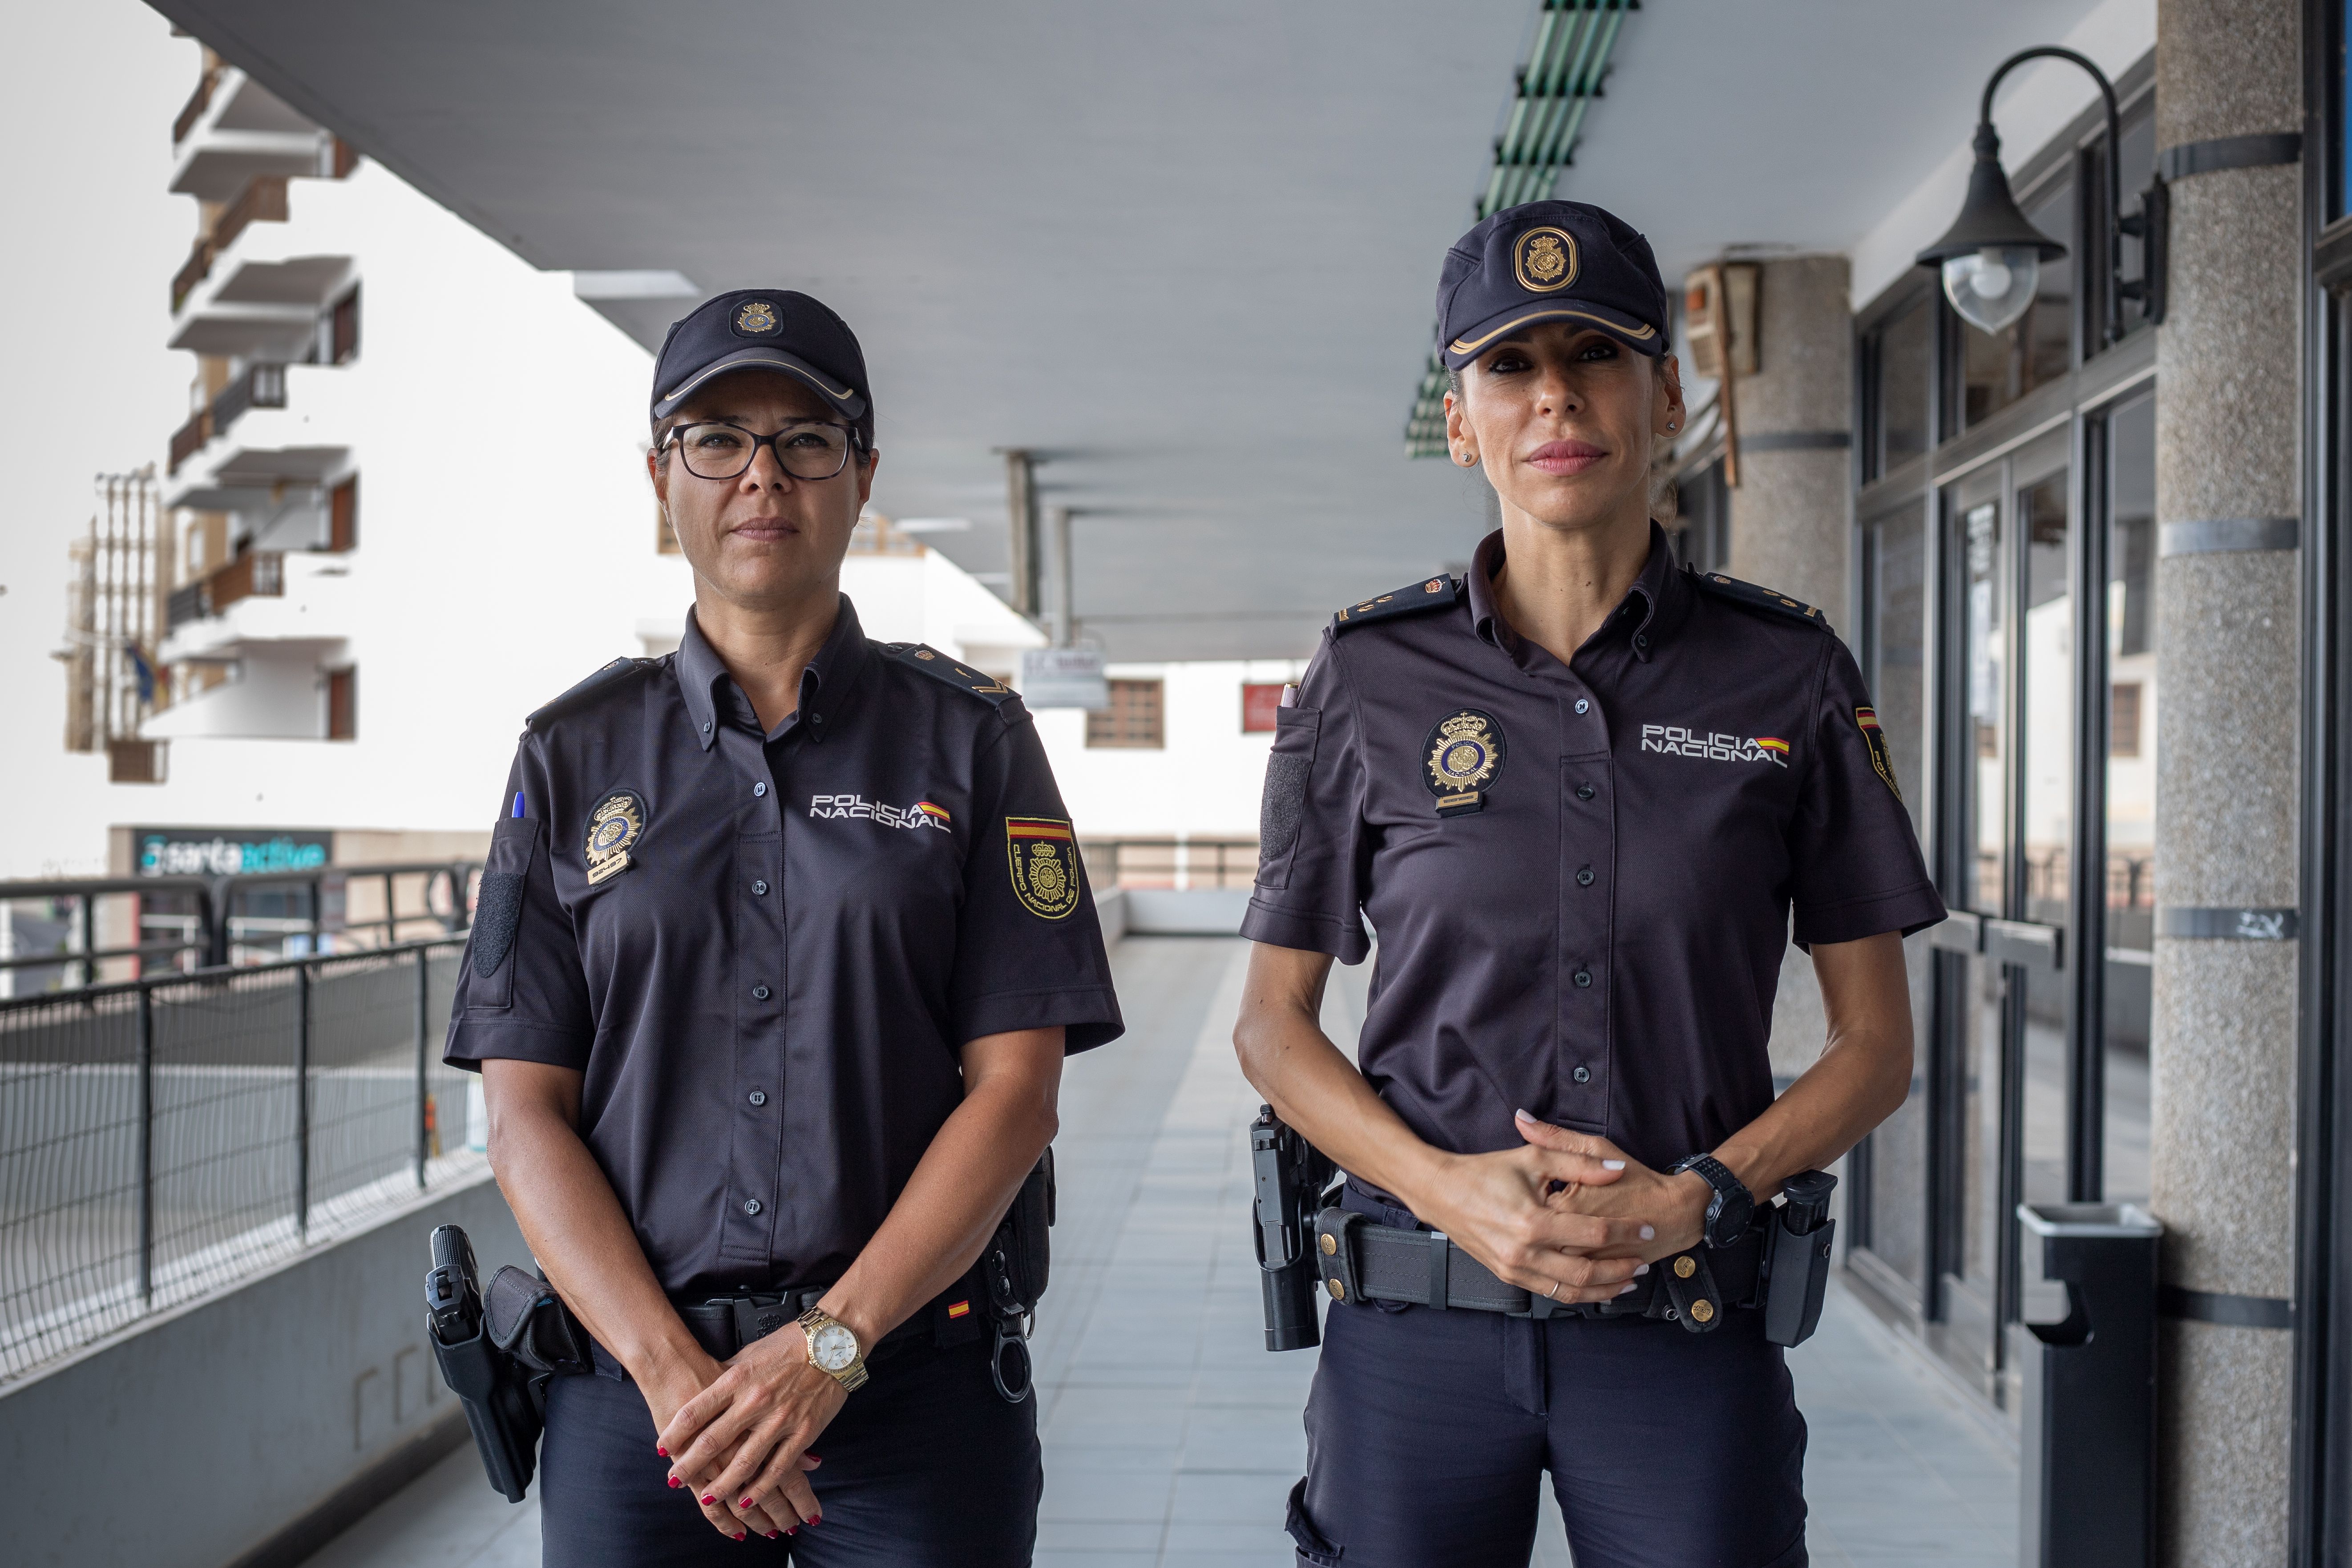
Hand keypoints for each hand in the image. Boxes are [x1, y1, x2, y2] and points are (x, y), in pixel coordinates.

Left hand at [640, 1348, 814, 1539]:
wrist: (833, 1341)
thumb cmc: (788, 1345)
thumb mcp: (749, 1355)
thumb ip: (727, 1378)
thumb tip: (702, 1397)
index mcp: (737, 1379)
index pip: (696, 1411)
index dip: (675, 1433)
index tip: (662, 1448)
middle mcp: (755, 1401)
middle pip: (713, 1441)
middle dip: (689, 1465)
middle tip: (673, 1480)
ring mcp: (781, 1419)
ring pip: (744, 1462)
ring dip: (722, 1485)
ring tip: (706, 1497)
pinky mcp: (804, 1432)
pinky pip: (778, 1468)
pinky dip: (761, 1487)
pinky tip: (747, 1499)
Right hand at [1403, 1114, 1652, 1303]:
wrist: (1439, 1192)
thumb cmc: (1484, 1172)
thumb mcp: (1532, 1160)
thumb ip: (1578, 1163)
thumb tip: (1616, 1168)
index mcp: (1532, 1222)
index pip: (1594, 1234)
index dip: (1626, 1232)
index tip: (1648, 1227)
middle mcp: (1524, 1252)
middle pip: (1587, 1273)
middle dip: (1621, 1269)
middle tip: (1644, 1260)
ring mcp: (1514, 1269)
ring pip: (1570, 1292)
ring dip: (1604, 1289)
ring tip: (1628, 1280)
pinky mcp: (1508, 1276)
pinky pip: (1550, 1292)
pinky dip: (1577, 1293)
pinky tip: (1595, 1285)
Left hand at [1513, 1112, 1710, 1259]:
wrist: (1676, 1212)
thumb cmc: (1637, 1178)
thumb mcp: (1596, 1146)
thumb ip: (1555, 1137)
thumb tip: (1520, 1118)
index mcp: (1564, 1205)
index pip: (1525, 1206)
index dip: (1522, 1201)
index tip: (1524, 1194)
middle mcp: (1570, 1237)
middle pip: (1532, 1238)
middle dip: (1527, 1229)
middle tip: (1529, 1218)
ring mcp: (1583, 1260)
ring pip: (1548, 1262)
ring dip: (1541, 1251)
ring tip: (1544, 1236)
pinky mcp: (1594, 1274)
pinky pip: (1569, 1278)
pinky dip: (1562, 1269)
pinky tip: (1562, 1256)